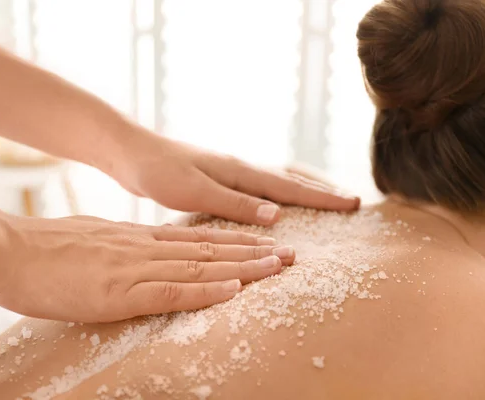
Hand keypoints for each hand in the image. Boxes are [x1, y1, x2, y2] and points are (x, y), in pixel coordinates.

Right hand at [0, 215, 294, 321]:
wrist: (12, 251)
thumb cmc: (50, 250)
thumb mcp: (99, 240)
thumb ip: (128, 247)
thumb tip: (147, 253)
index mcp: (142, 238)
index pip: (199, 240)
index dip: (235, 243)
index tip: (265, 246)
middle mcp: (147, 248)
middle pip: (210, 250)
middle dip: (253, 253)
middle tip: (291, 255)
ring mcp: (136, 267)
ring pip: (200, 267)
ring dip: (242, 268)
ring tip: (277, 267)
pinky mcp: (120, 290)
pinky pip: (170, 291)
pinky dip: (204, 290)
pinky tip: (232, 289)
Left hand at [107, 128, 359, 225]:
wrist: (130, 152)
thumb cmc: (158, 172)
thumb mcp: (196, 191)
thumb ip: (236, 203)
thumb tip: (280, 215)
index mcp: (240, 171)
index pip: (290, 187)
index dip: (323, 198)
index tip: (353, 204)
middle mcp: (240, 169)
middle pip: (292, 180)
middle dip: (323, 192)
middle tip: (352, 201)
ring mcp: (231, 172)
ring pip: (278, 181)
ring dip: (305, 191)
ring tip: (326, 198)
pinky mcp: (219, 179)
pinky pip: (260, 187)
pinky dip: (280, 193)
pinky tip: (278, 201)